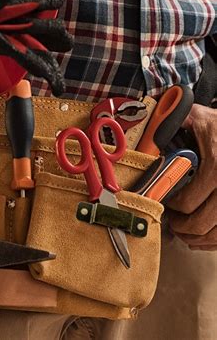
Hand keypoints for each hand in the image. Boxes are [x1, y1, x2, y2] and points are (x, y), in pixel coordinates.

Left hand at [167, 104, 216, 250]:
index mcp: (216, 167)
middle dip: (181, 227)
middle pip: (202, 224)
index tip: (165, 204)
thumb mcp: (200, 118)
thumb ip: (174, 120)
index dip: (172, 207)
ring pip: (216, 235)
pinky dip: (212, 241)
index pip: (188, 202)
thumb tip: (149, 120)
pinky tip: (202, 235)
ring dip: (197, 238)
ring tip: (184, 230)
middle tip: (171, 222)